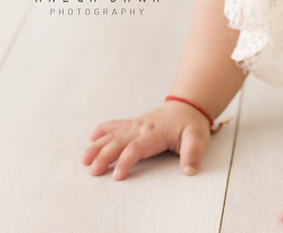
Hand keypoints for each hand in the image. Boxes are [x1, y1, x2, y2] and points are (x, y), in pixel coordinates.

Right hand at [80, 100, 209, 179]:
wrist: (187, 106)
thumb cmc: (192, 125)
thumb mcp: (198, 138)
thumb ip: (193, 153)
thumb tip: (189, 170)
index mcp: (156, 133)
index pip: (137, 147)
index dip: (126, 161)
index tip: (117, 176)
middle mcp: (142, 127)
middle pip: (119, 142)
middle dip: (104, 156)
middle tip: (93, 171)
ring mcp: (136, 125)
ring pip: (113, 135)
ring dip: (98, 146)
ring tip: (84, 159)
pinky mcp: (134, 124)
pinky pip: (116, 126)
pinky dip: (103, 130)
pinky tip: (91, 137)